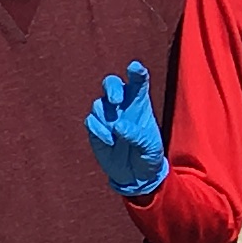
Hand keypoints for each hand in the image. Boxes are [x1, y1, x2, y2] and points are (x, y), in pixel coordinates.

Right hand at [83, 61, 168, 199]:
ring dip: (106, 118)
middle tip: (116, 101)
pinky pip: (91, 121)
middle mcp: (122, 105)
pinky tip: (109, 142)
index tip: (135, 67)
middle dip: (112, 88)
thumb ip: (137, 135)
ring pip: (98, 104)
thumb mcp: (151, 147)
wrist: (136, 175)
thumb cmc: (149, 156)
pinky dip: (98, 130)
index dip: (136, 72)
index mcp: (140, 103)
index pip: (138, 81)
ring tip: (116, 136)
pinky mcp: (96, 129)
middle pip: (111, 83)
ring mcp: (107, 116)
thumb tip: (118, 126)